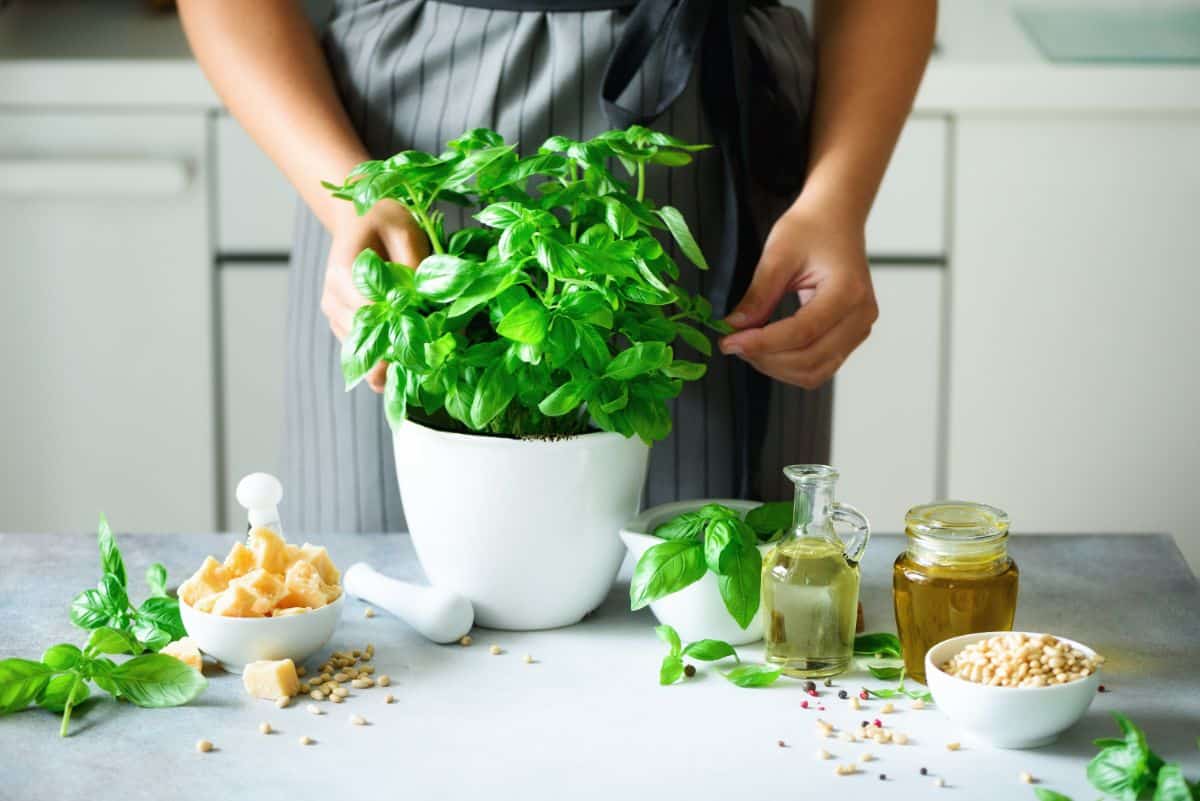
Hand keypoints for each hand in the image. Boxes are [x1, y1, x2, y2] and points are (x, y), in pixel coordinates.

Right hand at [321, 200, 429, 391]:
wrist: (358, 219)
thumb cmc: (383, 221)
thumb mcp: (405, 231)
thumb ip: (415, 266)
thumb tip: (429, 303)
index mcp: (344, 275)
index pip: (375, 316)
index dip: (405, 331)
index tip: (435, 342)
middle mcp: (333, 300)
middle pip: (367, 342)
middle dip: (402, 354)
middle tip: (436, 364)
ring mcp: (335, 315)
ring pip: (364, 354)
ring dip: (394, 361)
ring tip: (428, 363)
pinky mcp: (342, 324)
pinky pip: (364, 351)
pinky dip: (386, 358)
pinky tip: (412, 361)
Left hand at [718, 204, 877, 388]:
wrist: (836, 218)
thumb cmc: (812, 228)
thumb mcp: (778, 253)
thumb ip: (758, 295)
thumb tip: (734, 327)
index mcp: (848, 292)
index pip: (802, 332)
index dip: (762, 343)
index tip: (728, 341)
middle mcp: (861, 316)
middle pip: (809, 359)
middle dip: (765, 358)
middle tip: (732, 343)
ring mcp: (858, 329)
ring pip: (814, 371)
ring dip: (776, 367)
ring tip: (747, 346)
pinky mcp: (850, 337)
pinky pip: (819, 366)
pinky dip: (789, 365)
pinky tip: (766, 349)